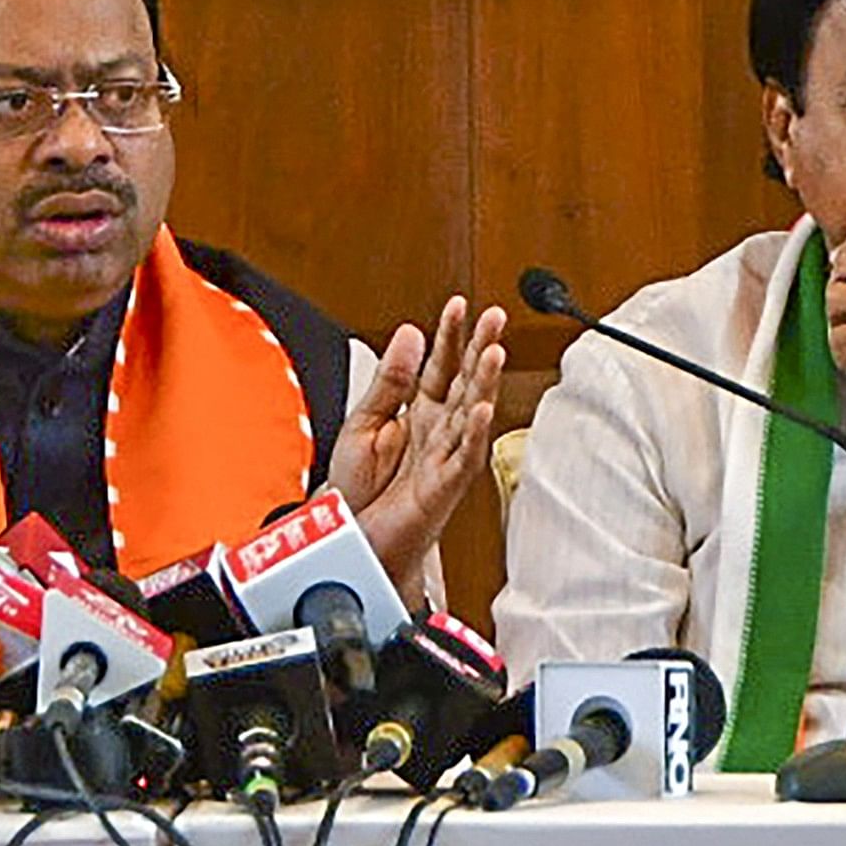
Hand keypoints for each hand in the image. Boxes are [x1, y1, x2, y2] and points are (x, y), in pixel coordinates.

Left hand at [328, 295, 508, 596]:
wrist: (350, 540)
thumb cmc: (359, 489)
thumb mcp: (364, 421)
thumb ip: (389, 379)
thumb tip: (409, 333)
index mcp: (419, 412)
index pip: (441, 365)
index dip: (450, 335)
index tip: (460, 305)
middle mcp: (437, 431)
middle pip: (465, 382)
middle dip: (480, 348)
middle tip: (496, 317)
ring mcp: (444, 457)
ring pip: (471, 414)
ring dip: (484, 384)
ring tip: (494, 352)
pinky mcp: (443, 487)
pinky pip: (463, 457)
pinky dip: (474, 434)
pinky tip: (482, 410)